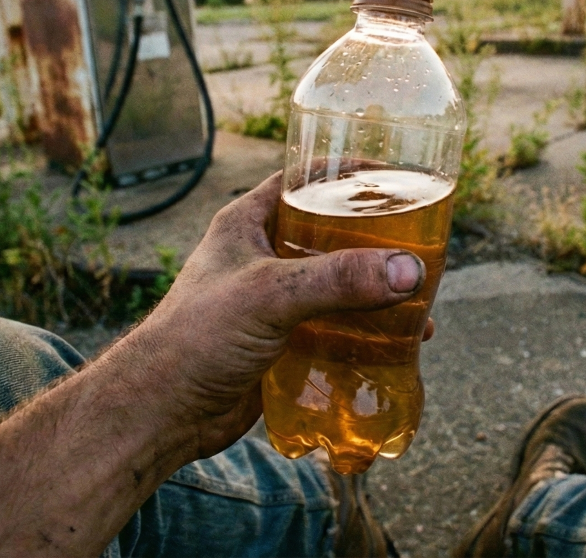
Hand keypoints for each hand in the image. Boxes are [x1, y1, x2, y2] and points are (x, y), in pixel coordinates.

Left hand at [134, 172, 430, 459]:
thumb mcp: (269, 295)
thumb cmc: (196, 338)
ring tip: (420, 303)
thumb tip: (406, 272)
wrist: (163, 412)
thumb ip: (338, 280)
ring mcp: (275, 303)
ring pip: (340, 287)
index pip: (304, 181)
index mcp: (248, 223)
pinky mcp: (285, 344)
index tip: (397, 176)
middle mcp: (264, 258)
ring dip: (378, 294)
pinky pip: (336, 331)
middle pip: (333, 236)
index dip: (348, 174)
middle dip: (377, 242)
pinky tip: (399, 345)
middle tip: (422, 245)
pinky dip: (367, 335)